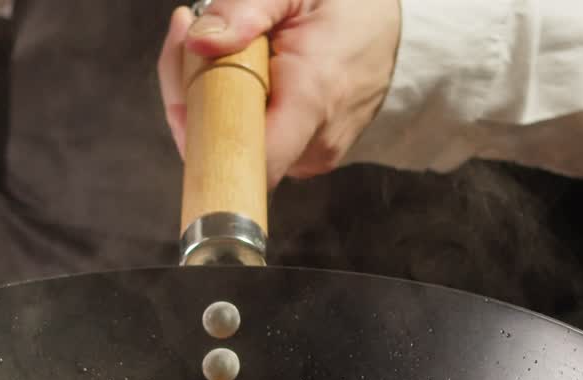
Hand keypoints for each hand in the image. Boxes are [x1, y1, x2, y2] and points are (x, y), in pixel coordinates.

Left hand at [157, 0, 399, 187]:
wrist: (395, 33)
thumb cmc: (352, 8)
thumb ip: (247, 9)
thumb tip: (198, 41)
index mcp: (311, 100)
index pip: (246, 161)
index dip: (199, 130)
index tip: (187, 76)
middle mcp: (311, 143)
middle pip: (220, 142)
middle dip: (191, 86)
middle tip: (192, 24)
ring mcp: (307, 157)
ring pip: (229, 141)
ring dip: (209, 92)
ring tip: (228, 40)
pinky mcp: (302, 157)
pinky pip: (249, 139)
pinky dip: (232, 105)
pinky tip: (241, 66)